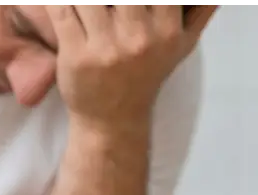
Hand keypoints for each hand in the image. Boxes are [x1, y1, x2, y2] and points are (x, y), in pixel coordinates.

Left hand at [48, 3, 217, 129]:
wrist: (113, 120)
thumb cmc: (146, 77)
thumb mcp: (181, 48)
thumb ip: (200, 13)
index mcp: (168, 31)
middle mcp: (139, 38)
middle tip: (108, 1)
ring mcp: (106, 47)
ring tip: (83, 3)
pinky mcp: (76, 54)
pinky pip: (62, 11)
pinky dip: (57, 0)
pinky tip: (61, 1)